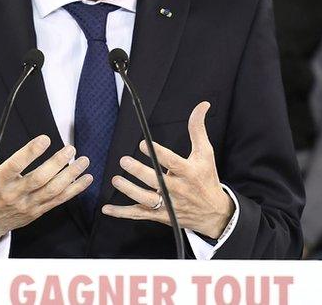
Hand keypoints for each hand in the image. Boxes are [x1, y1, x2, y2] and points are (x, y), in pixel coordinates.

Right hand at [0, 113, 92, 250]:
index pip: (15, 165)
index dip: (30, 152)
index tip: (45, 139)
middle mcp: (13, 194)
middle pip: (39, 179)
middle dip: (57, 164)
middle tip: (70, 148)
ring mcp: (26, 205)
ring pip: (52, 191)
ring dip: (70, 176)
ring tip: (83, 161)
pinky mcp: (37, 212)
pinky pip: (58, 201)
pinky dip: (74, 190)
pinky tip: (85, 178)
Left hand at [102, 102, 233, 239]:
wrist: (213, 213)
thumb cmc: (207, 178)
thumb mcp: (205, 153)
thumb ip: (198, 129)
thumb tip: (202, 105)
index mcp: (189, 172)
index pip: (172, 162)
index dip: (158, 154)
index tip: (142, 144)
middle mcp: (178, 190)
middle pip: (157, 182)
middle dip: (139, 172)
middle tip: (124, 161)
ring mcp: (169, 204)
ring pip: (146, 199)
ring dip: (129, 190)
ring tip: (116, 180)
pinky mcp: (161, 216)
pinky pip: (139, 214)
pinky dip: (122, 213)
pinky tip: (107, 208)